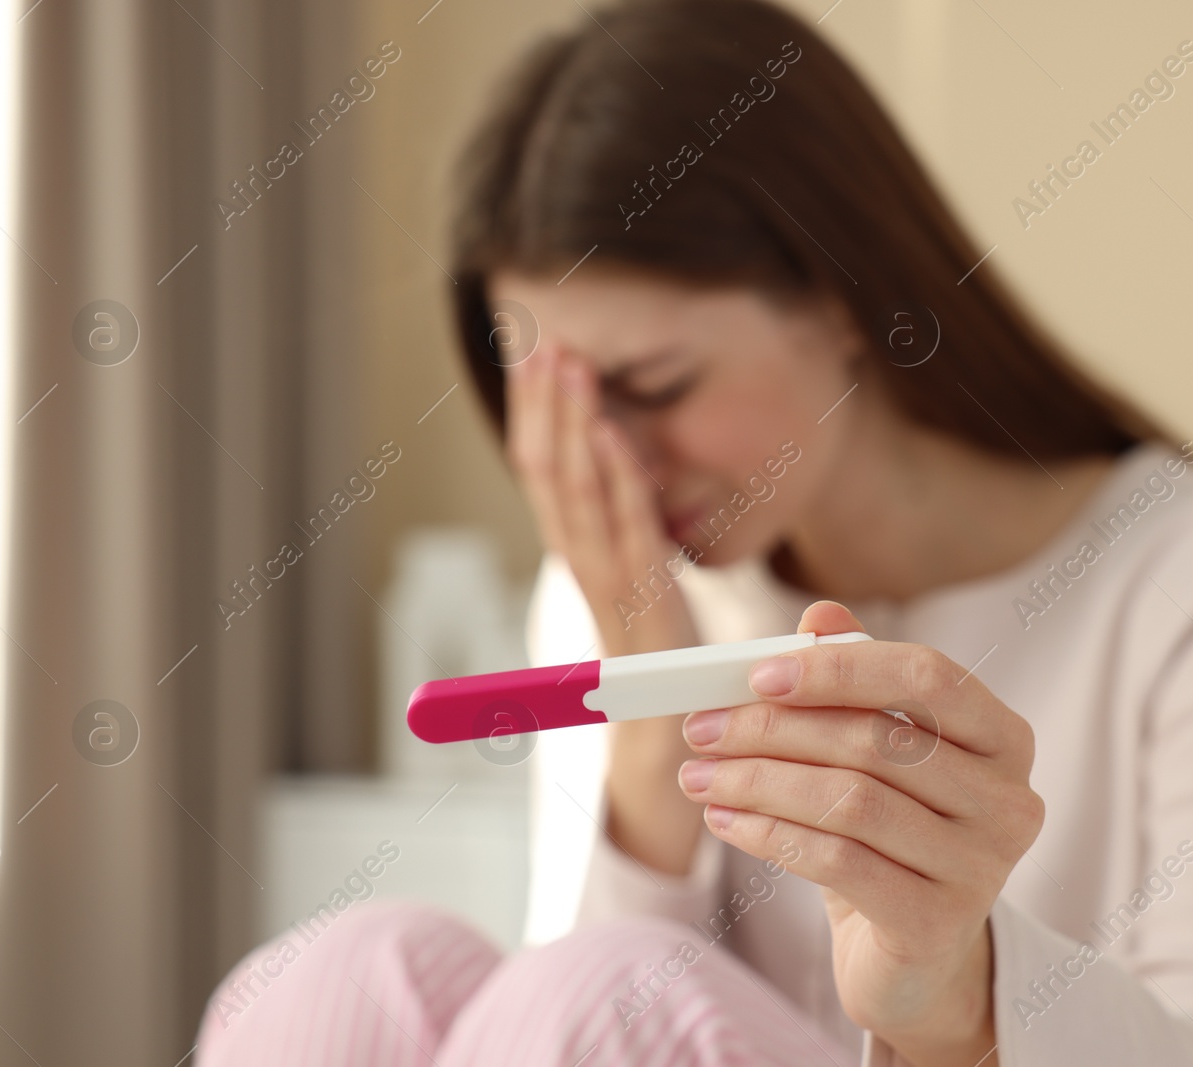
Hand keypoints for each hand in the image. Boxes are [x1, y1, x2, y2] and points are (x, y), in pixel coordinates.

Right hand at [503, 340, 699, 655]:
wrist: (664, 715)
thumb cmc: (652, 637)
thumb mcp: (629, 567)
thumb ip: (615, 515)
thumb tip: (608, 450)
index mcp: (571, 544)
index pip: (536, 464)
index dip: (529, 408)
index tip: (527, 350)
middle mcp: (578, 555)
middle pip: (545, 468)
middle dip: (542, 402)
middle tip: (540, 338)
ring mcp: (608, 573)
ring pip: (577, 489)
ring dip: (572, 423)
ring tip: (571, 364)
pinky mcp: (646, 592)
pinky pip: (627, 527)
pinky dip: (616, 478)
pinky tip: (611, 431)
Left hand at [677, 601, 1040, 1064]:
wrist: (914, 958)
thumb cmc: (892, 838)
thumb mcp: (876, 755)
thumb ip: (857, 680)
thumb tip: (819, 615)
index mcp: (1003, 737)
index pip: (926, 676)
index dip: (838, 668)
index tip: (756, 675)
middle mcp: (1008, 799)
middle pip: (876, 740)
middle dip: (773, 729)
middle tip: (702, 728)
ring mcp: (981, 866)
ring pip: (850, 800)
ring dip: (758, 782)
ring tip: (700, 777)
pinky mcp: (937, 922)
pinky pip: (837, 860)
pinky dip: (769, 835)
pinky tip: (726, 823)